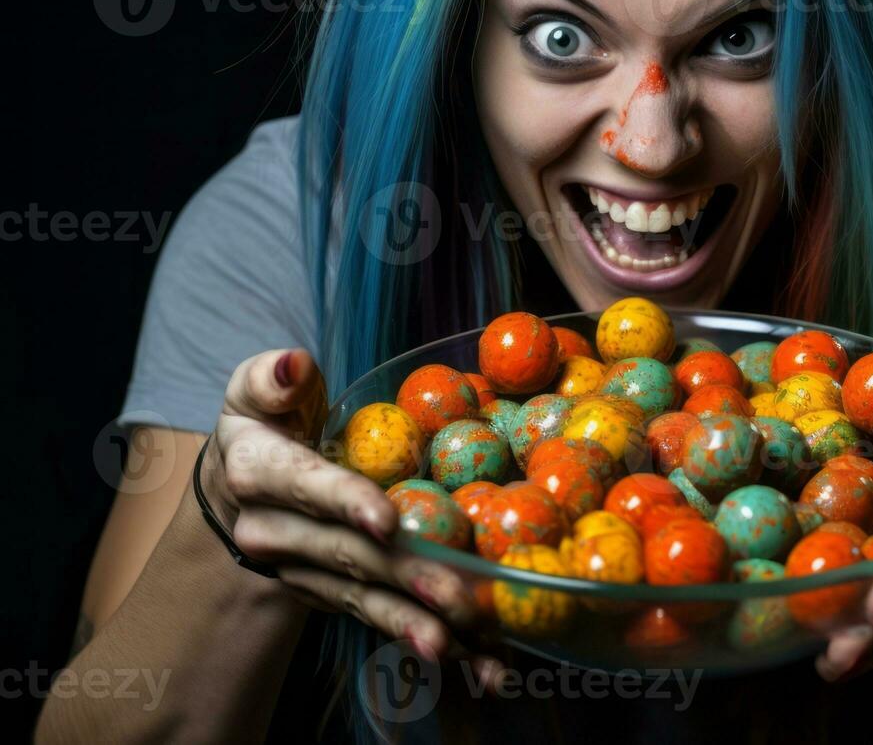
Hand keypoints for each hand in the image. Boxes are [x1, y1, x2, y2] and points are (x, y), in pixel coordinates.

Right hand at [202, 349, 498, 679]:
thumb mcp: (255, 388)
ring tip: (465, 646)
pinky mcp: (337, 594)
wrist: (241, 488)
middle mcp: (276, 534)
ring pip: (367, 598)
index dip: (345, 503)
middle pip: (348, 555)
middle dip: (404, 576)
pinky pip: (384, 616)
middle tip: (457, 596)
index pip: (305, 488)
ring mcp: (307, 572)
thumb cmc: (266, 421)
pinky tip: (476, 661)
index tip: (386, 522)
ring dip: (418, 623)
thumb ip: (271, 379)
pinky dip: (431, 637)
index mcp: (259, 474)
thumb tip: (292, 366)